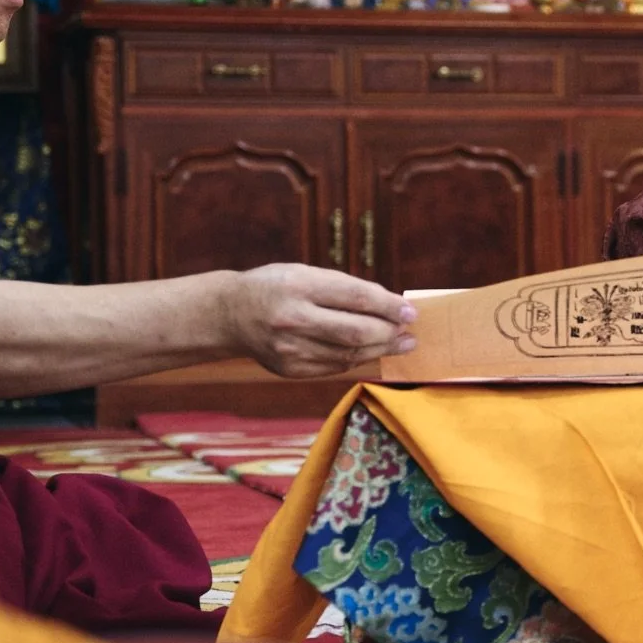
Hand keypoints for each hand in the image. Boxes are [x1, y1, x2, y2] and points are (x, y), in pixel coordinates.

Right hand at [218, 264, 416, 376]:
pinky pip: (335, 366)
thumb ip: (345, 288)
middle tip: (409, 331)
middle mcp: (293, 318)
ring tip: (400, 343)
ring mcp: (290, 348)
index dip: (389, 306)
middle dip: (390, 333)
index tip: (411, 311)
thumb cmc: (277, 287)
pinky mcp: (290, 369)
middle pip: (356, 332)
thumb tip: (392, 305)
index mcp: (299, 285)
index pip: (356, 297)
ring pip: (349, 354)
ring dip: (381, 349)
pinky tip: (371, 350)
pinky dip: (357, 358)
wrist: (230, 314)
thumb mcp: (305, 273)